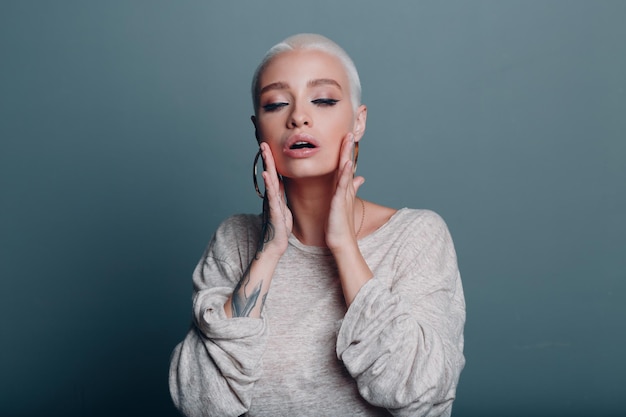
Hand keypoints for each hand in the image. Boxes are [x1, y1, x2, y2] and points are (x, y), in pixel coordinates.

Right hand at [259, 142, 292, 256]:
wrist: (276, 244)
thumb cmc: (280, 228)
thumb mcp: (283, 208)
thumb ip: (281, 196)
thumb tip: (280, 184)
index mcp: (276, 195)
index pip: (274, 173)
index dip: (272, 160)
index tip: (269, 146)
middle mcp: (272, 196)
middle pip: (269, 172)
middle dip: (267, 157)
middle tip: (263, 142)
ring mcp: (271, 202)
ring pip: (269, 179)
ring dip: (267, 164)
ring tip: (264, 151)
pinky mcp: (273, 210)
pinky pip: (271, 195)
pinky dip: (269, 184)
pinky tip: (267, 174)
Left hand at [325, 133, 364, 251]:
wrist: (341, 241)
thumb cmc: (339, 224)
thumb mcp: (344, 203)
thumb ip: (351, 189)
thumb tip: (360, 178)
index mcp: (343, 189)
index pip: (344, 167)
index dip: (345, 152)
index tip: (346, 137)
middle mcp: (345, 190)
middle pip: (346, 165)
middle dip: (347, 149)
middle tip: (349, 133)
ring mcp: (343, 195)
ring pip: (345, 171)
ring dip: (346, 156)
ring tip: (348, 142)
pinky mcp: (339, 202)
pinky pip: (342, 185)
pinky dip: (344, 174)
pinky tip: (347, 164)